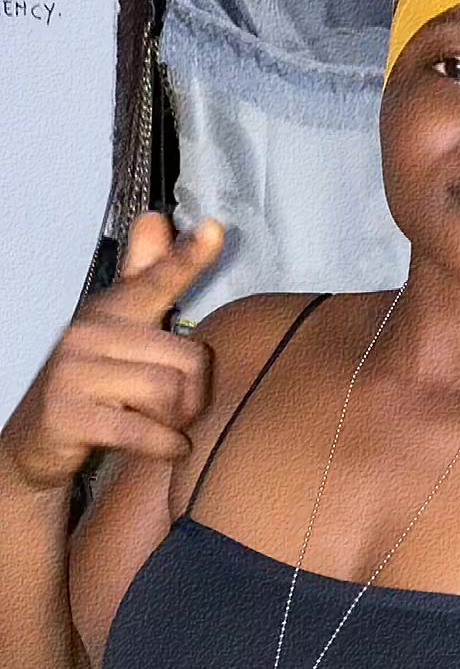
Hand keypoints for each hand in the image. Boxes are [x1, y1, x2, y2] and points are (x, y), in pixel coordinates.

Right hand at [1, 213, 224, 489]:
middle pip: (186, 358)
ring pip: (168, 392)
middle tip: (180, 409)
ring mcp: (73, 374)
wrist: (36, 443)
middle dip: (195, 393)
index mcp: (109, 310)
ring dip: (178, 421)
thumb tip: (157, 218)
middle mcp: (88, 334)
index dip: (187, 257)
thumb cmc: (91, 383)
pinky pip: (142, 431)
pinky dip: (165, 446)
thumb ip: (144, 279)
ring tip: (167, 426)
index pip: (155, 279)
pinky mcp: (67, 416)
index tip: (215, 230)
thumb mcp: (118, 331)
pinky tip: (170, 449)